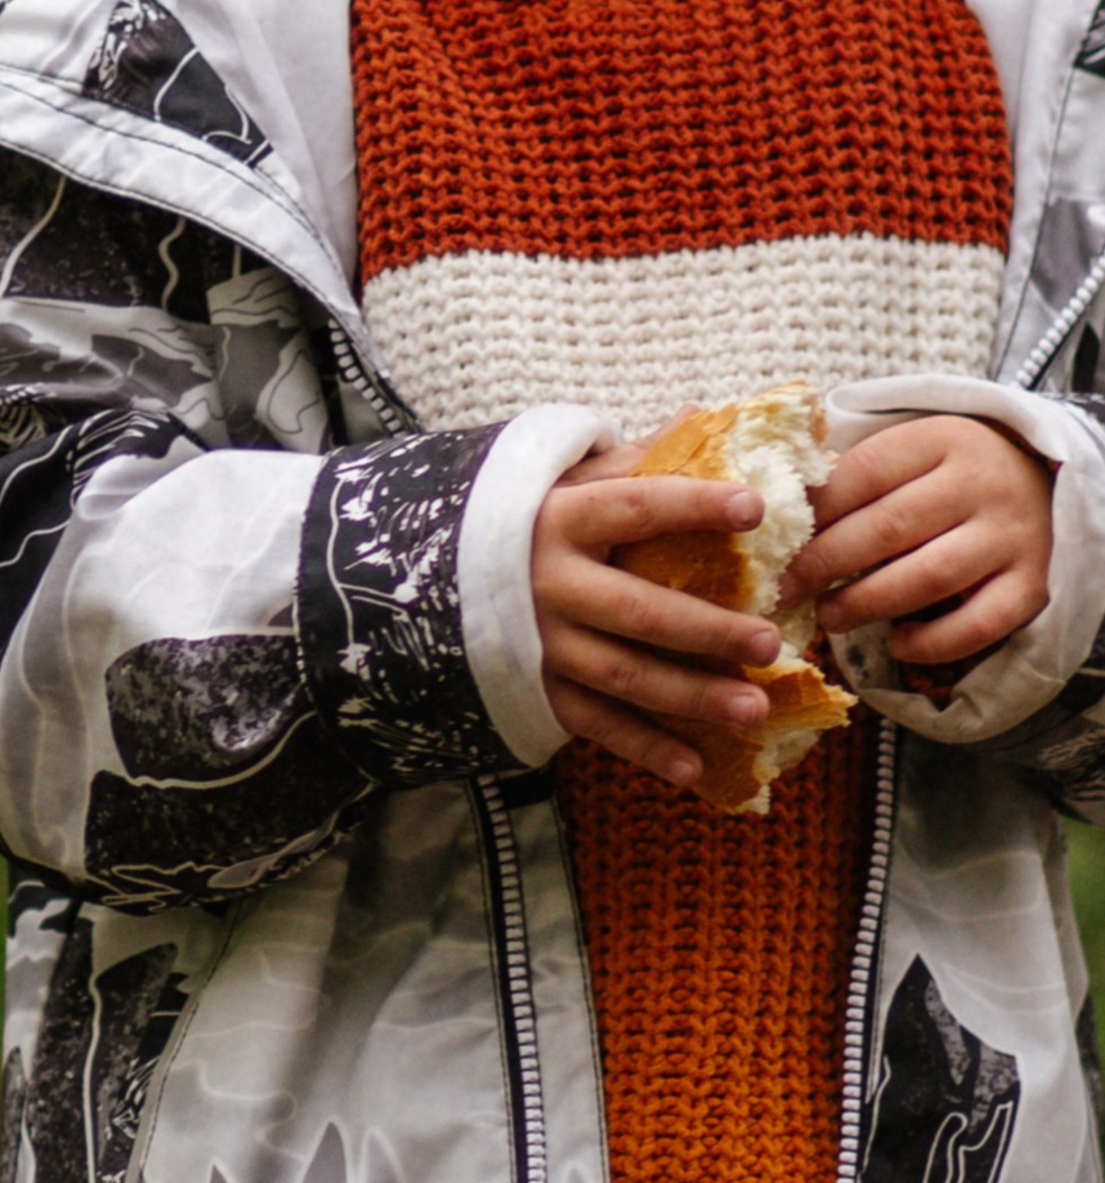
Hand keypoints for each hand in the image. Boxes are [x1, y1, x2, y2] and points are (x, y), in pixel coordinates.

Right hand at [534, 432, 780, 787]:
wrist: (411, 571)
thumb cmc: (511, 518)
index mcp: (555, 518)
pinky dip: (644, 748)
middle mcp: (547, 583)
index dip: (691, 504)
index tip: (754, 506)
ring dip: (692, 695)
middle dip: (707, 629)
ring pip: (625, 674)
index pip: (632, 506)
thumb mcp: (557, 479)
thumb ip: (629, 459)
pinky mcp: (532, 687)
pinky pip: (594, 723)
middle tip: (770, 640)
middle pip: (638, 610)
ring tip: (755, 706)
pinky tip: (698, 765)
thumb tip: (704, 417)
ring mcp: (539, 642)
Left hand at [779, 415, 1054, 666]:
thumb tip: (780, 515)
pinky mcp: (1032, 584)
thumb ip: (855, 474)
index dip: (815, 511)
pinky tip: (898, 643)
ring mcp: (1010, 537)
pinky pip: (981, 623)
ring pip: (930, 577)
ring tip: (829, 616)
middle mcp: (979, 486)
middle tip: (786, 589)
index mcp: (938, 440)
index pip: (864, 473)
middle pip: (889, 528)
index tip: (774, 540)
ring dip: (868, 603)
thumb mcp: (909, 449)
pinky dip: (935, 641)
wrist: (1045, 477)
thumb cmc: (950, 467)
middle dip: (826, 563)